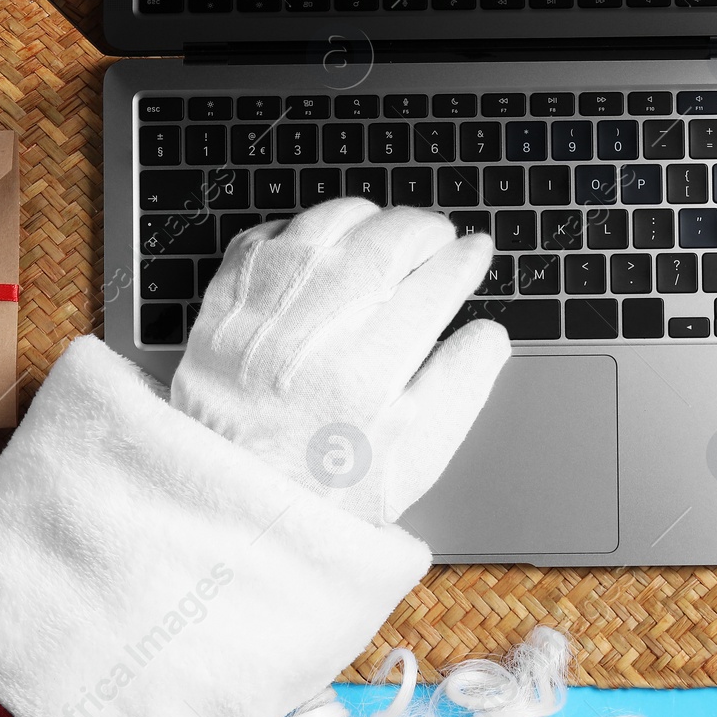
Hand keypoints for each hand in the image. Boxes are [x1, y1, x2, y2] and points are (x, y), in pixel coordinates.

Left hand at [171, 198, 509, 523]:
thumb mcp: (414, 458)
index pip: (436, 281)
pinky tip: (323, 249)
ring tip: (387, 234)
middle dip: (426, 229)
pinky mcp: (226, 300)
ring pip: (330, 222)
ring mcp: (267, 306)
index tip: (476, 252)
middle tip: (440, 238)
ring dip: (370, 218)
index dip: (465, 260)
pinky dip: (303, 229)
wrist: (234, 498)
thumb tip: (490, 334)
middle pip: (389, 238)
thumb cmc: (328, 483)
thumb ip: (460, 389)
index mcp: (371, 366)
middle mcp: (318, 325)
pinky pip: (270, 235)